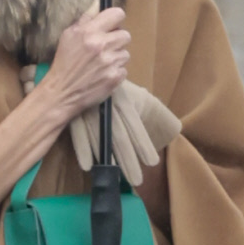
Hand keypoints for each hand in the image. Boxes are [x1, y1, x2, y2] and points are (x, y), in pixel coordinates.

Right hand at [40, 4, 129, 122]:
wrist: (61, 92)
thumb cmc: (64, 62)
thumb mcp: (69, 36)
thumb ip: (86, 18)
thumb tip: (98, 1)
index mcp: (90, 31)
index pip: (117, 14)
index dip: (116, 20)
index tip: (111, 26)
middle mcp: (102, 44)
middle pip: (125, 35)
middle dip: (116, 41)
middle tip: (105, 48)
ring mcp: (110, 62)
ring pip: (125, 53)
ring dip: (116, 58)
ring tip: (102, 64)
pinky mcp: (115, 77)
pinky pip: (124, 69)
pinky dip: (116, 72)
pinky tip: (103, 75)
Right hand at [67, 79, 181, 186]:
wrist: (84, 63)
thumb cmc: (111, 83)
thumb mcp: (131, 91)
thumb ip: (146, 108)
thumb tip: (171, 127)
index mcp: (124, 98)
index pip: (135, 124)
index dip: (143, 143)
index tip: (152, 162)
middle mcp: (107, 103)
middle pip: (119, 135)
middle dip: (128, 159)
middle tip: (137, 181)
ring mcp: (88, 107)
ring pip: (99, 137)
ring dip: (106, 159)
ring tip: (113, 177)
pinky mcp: (73, 111)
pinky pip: (77, 133)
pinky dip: (82, 149)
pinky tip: (87, 167)